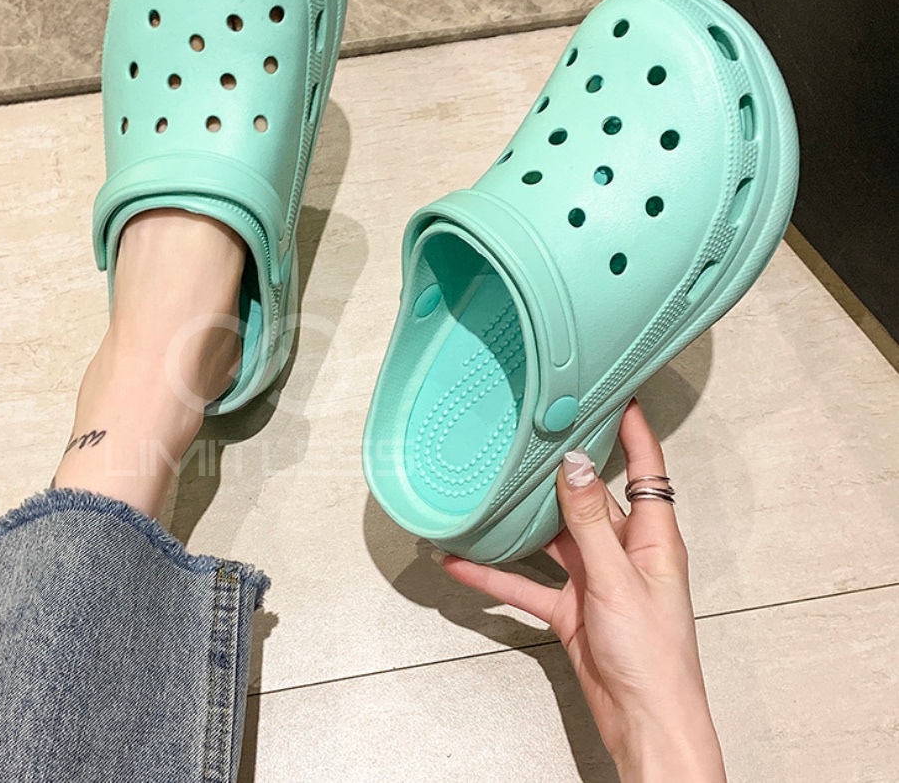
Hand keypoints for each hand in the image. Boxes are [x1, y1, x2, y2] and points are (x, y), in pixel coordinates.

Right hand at [442, 399, 726, 782]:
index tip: (619, 394)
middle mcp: (622, 552)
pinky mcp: (571, 609)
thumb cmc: (654, 659)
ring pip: (553, 537)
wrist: (644, 725)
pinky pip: (527, 582)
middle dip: (561, 469)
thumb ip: (588, 523)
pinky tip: (465, 562)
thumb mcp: (617, 580)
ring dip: (521, 522)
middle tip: (534, 434)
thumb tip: (575, 466)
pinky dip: (497, 574)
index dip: (635, 431)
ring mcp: (595, 580)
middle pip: (589, 498)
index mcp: (651, 538)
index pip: (646, 469)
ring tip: (491, 492)